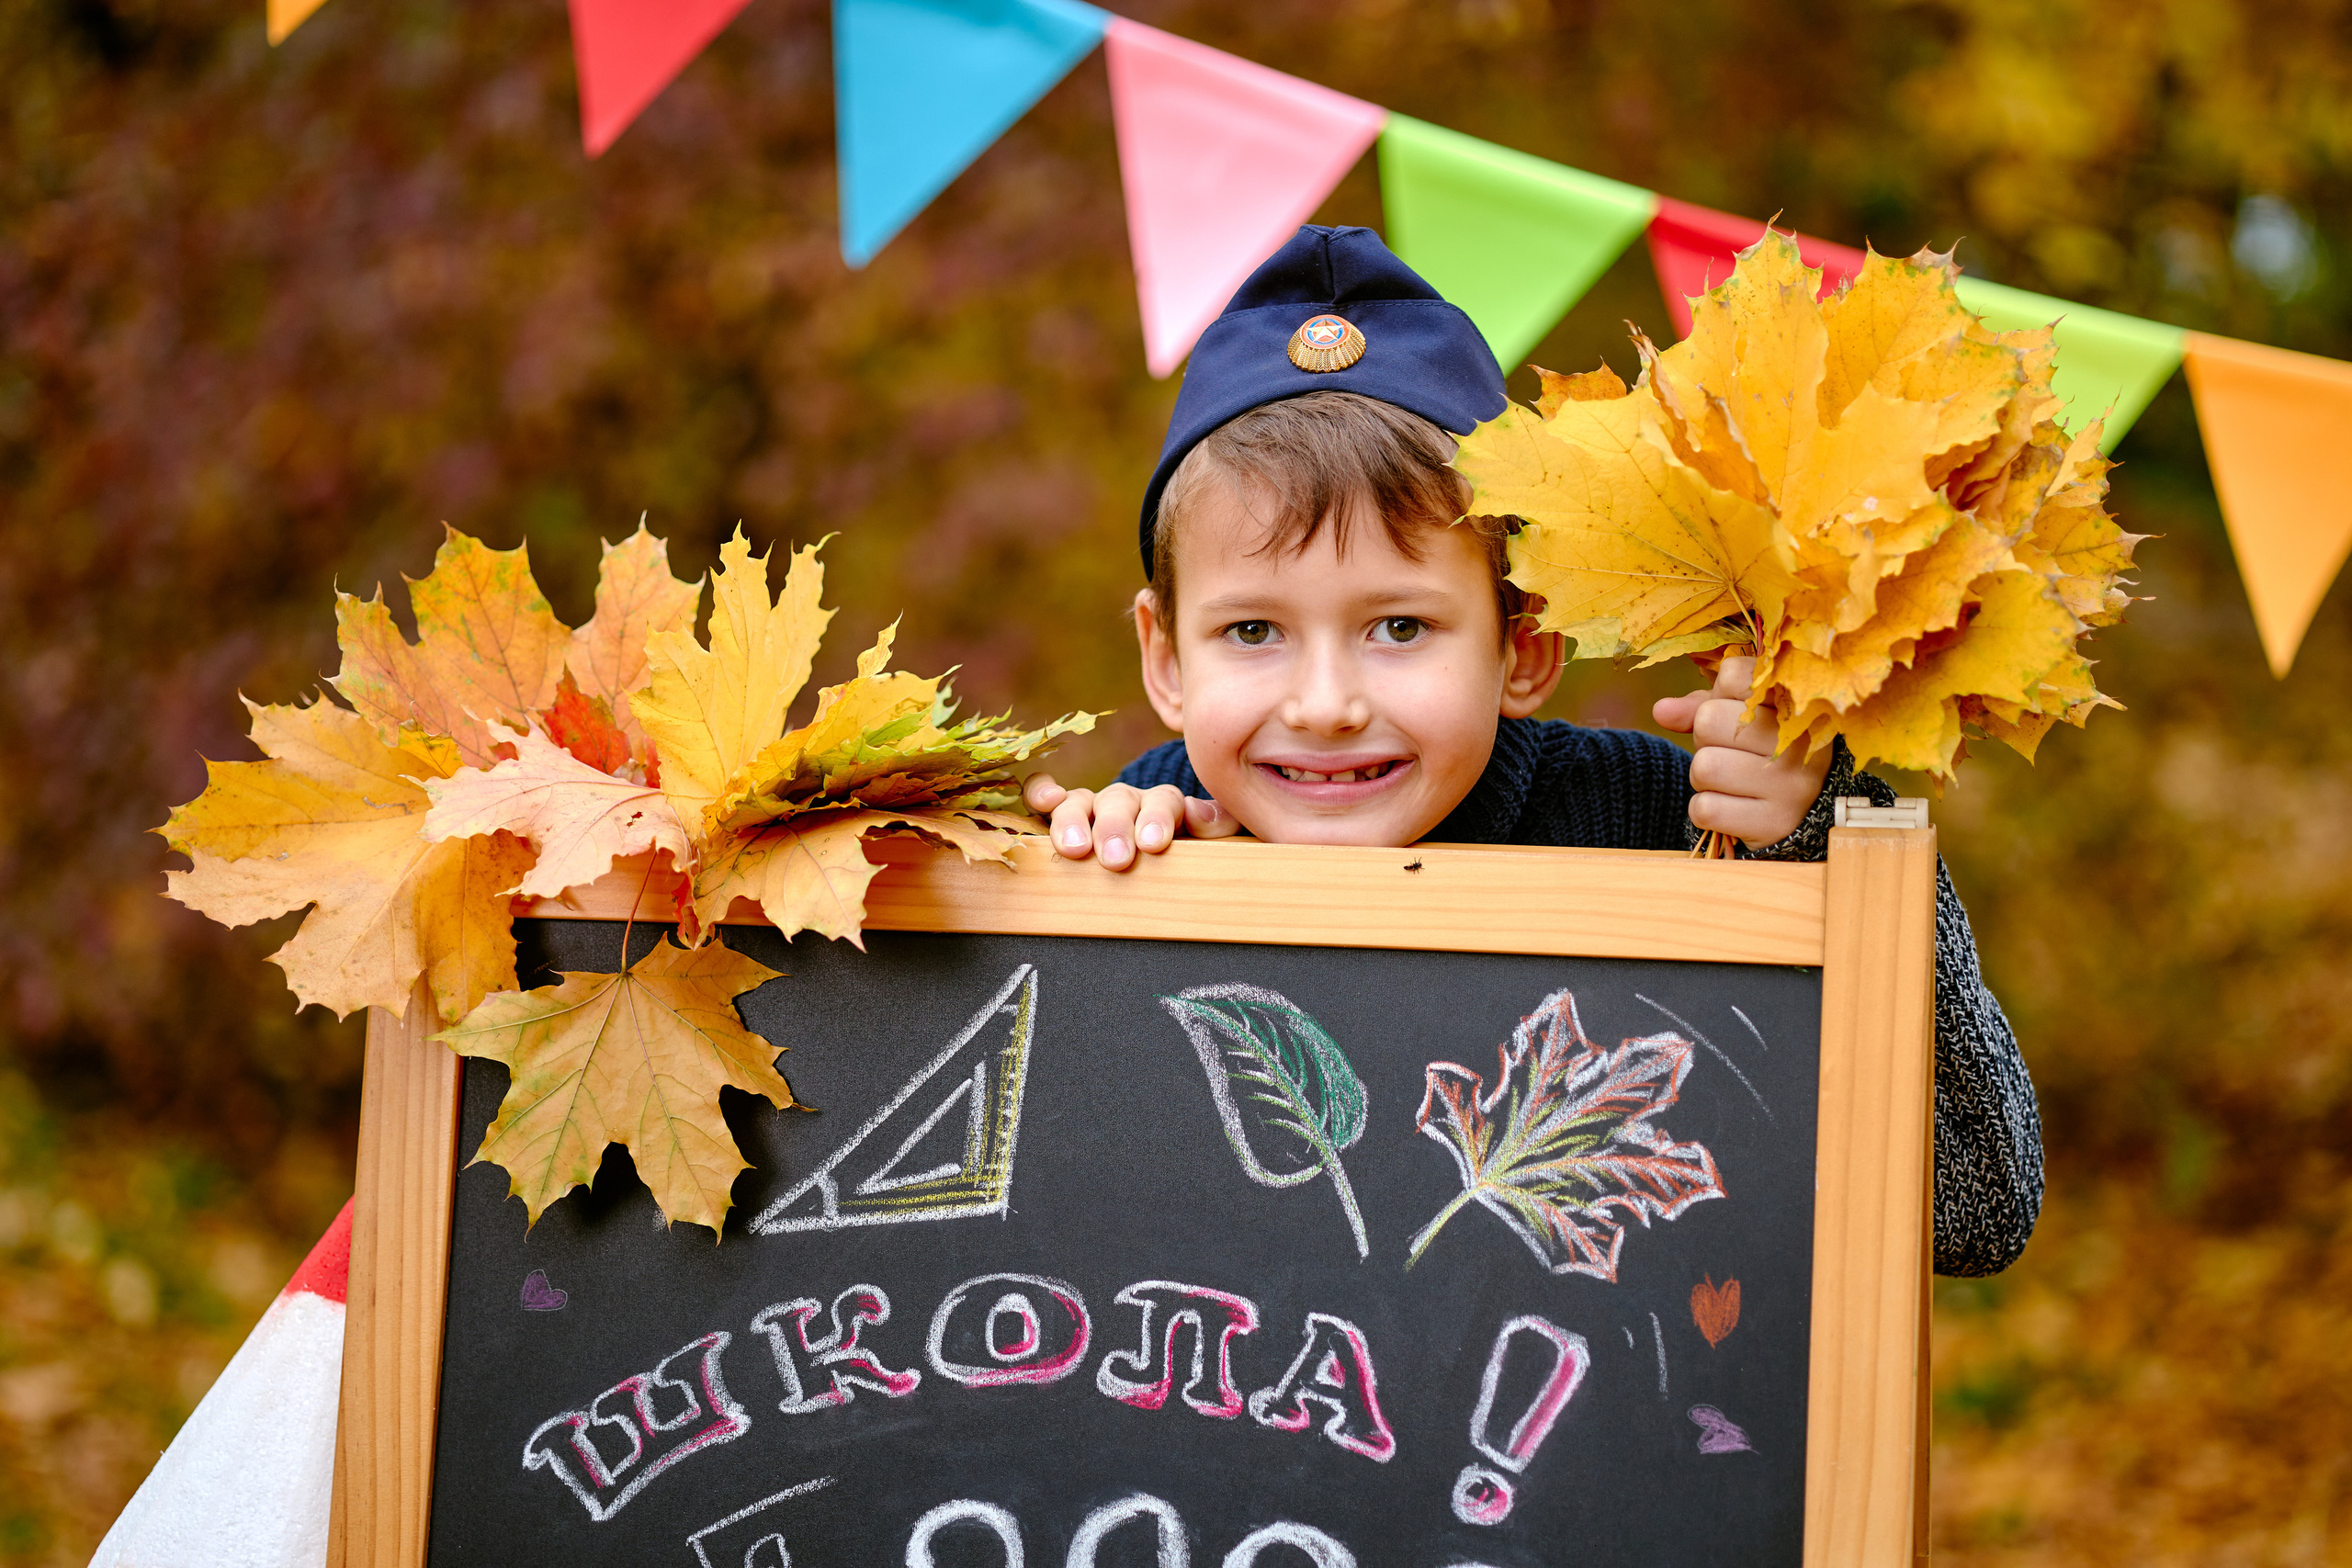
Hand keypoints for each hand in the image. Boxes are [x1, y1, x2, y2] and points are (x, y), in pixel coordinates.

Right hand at [1021, 774, 1240, 869]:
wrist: (1156, 855)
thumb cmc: (1182, 851)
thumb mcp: (1212, 840)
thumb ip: (1216, 824)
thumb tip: (1197, 814)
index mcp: (1162, 805)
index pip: (1162, 801)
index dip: (1156, 819)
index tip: (1153, 844)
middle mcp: (1125, 801)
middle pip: (1117, 802)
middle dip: (1115, 828)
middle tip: (1117, 858)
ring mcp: (1091, 807)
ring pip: (1079, 801)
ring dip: (1073, 820)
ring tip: (1074, 849)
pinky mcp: (1060, 817)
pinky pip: (1043, 795)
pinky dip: (1041, 792)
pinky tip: (1043, 802)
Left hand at [1651, 656, 1832, 848]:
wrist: (1806, 813)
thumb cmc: (1763, 752)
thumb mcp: (1741, 718)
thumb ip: (1702, 706)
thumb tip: (1661, 710)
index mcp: (1797, 702)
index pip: (1732, 676)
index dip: (1719, 694)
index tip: (1738, 710)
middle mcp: (1801, 740)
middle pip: (1708, 719)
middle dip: (1704, 738)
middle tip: (1729, 751)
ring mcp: (1793, 784)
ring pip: (1704, 766)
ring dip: (1703, 777)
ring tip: (1730, 780)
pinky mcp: (1775, 823)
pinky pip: (1705, 809)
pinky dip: (1706, 809)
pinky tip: (1732, 807)